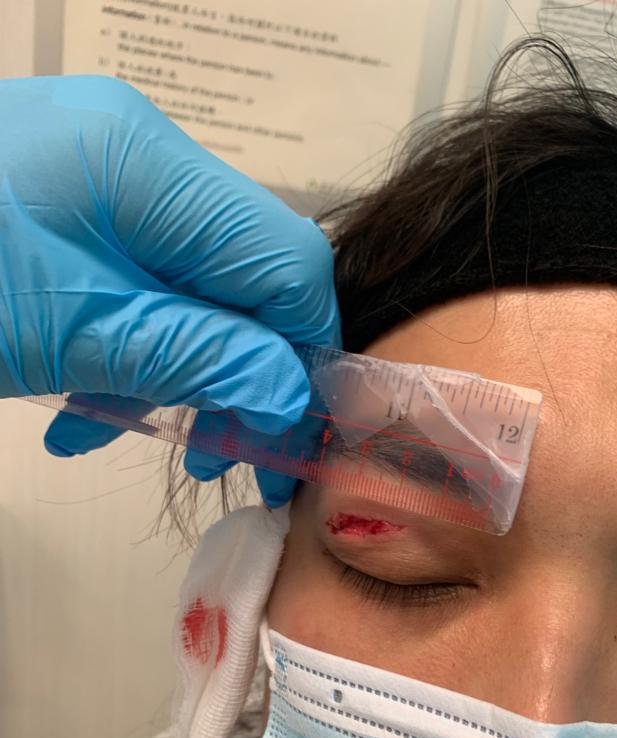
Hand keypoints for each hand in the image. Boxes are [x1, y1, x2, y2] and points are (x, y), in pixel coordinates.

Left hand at [0, 75, 339, 504]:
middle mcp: (137, 156)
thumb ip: (198, 357)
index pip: (284, 257)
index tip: (293, 434)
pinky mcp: (67, 213)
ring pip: (189, 288)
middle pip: (240, 274)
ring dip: (181, 372)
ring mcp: (99, 181)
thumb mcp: (75, 334)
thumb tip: (293, 396)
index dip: (303, 351)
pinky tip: (85, 413)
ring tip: (147, 441)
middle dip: (240, 372)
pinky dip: (128, 352)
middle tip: (227, 457)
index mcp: (147, 163)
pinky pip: (135, 286)